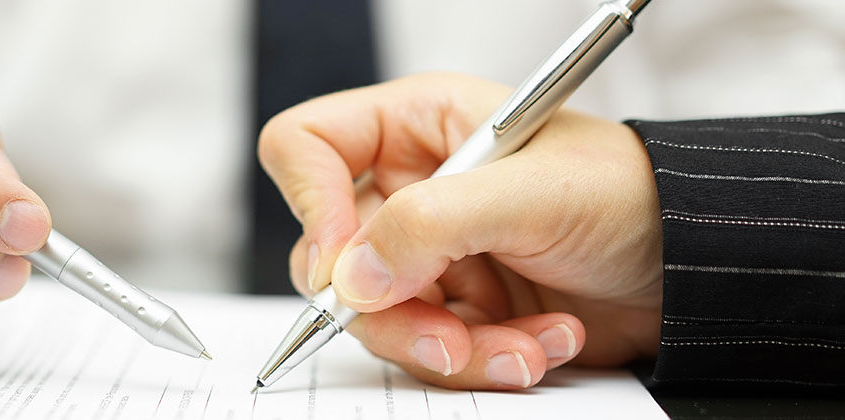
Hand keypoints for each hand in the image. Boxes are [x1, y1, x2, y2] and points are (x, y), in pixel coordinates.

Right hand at [257, 73, 662, 389]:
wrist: (696, 267)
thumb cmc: (630, 194)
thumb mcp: (530, 194)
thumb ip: (430, 225)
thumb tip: (350, 275)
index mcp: (417, 127)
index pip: (307, 147)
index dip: (309, 201)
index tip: (347, 260)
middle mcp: (412, 188)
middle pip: (331, 255)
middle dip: (393, 308)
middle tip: (446, 332)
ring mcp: (432, 254)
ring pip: (379, 316)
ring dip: (449, 346)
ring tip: (521, 346)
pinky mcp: (458, 309)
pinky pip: (428, 350)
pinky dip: (485, 359)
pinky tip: (542, 343)